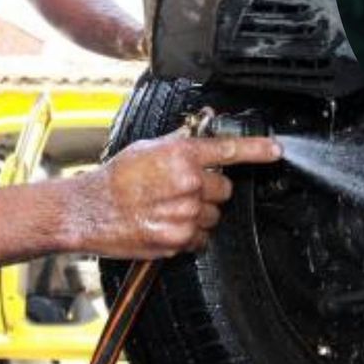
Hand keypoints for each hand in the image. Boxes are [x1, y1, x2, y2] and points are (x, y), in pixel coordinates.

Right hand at [71, 130, 281, 257]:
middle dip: (210, 189)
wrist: (88, 212)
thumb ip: (180, 138)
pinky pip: (200, 238)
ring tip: (169, 207)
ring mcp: (184, 215)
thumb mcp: (146, 148)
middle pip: (224, 189)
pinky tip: (167, 223)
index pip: (228, 151)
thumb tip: (203, 122)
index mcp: (180, 157)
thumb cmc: (115, 178)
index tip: (275, 150)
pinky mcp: (178, 240)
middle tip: (184, 188)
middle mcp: (187, 185)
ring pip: (213, 215)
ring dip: (200, 212)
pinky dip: (189, 233)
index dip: (257, 149)